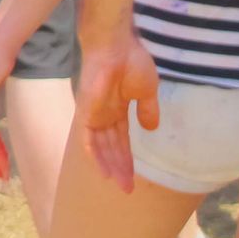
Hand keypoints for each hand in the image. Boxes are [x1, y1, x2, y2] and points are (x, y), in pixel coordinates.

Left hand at [76, 21, 159, 191]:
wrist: (117, 47)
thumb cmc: (132, 62)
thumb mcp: (146, 91)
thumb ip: (147, 110)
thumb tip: (152, 128)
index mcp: (116, 109)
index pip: (121, 140)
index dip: (127, 159)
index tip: (135, 178)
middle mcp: (103, 114)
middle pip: (110, 148)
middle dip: (120, 168)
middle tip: (128, 190)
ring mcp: (93, 114)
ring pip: (100, 148)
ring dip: (110, 167)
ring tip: (121, 185)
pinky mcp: (86, 112)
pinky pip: (87, 139)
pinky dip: (94, 156)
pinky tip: (104, 172)